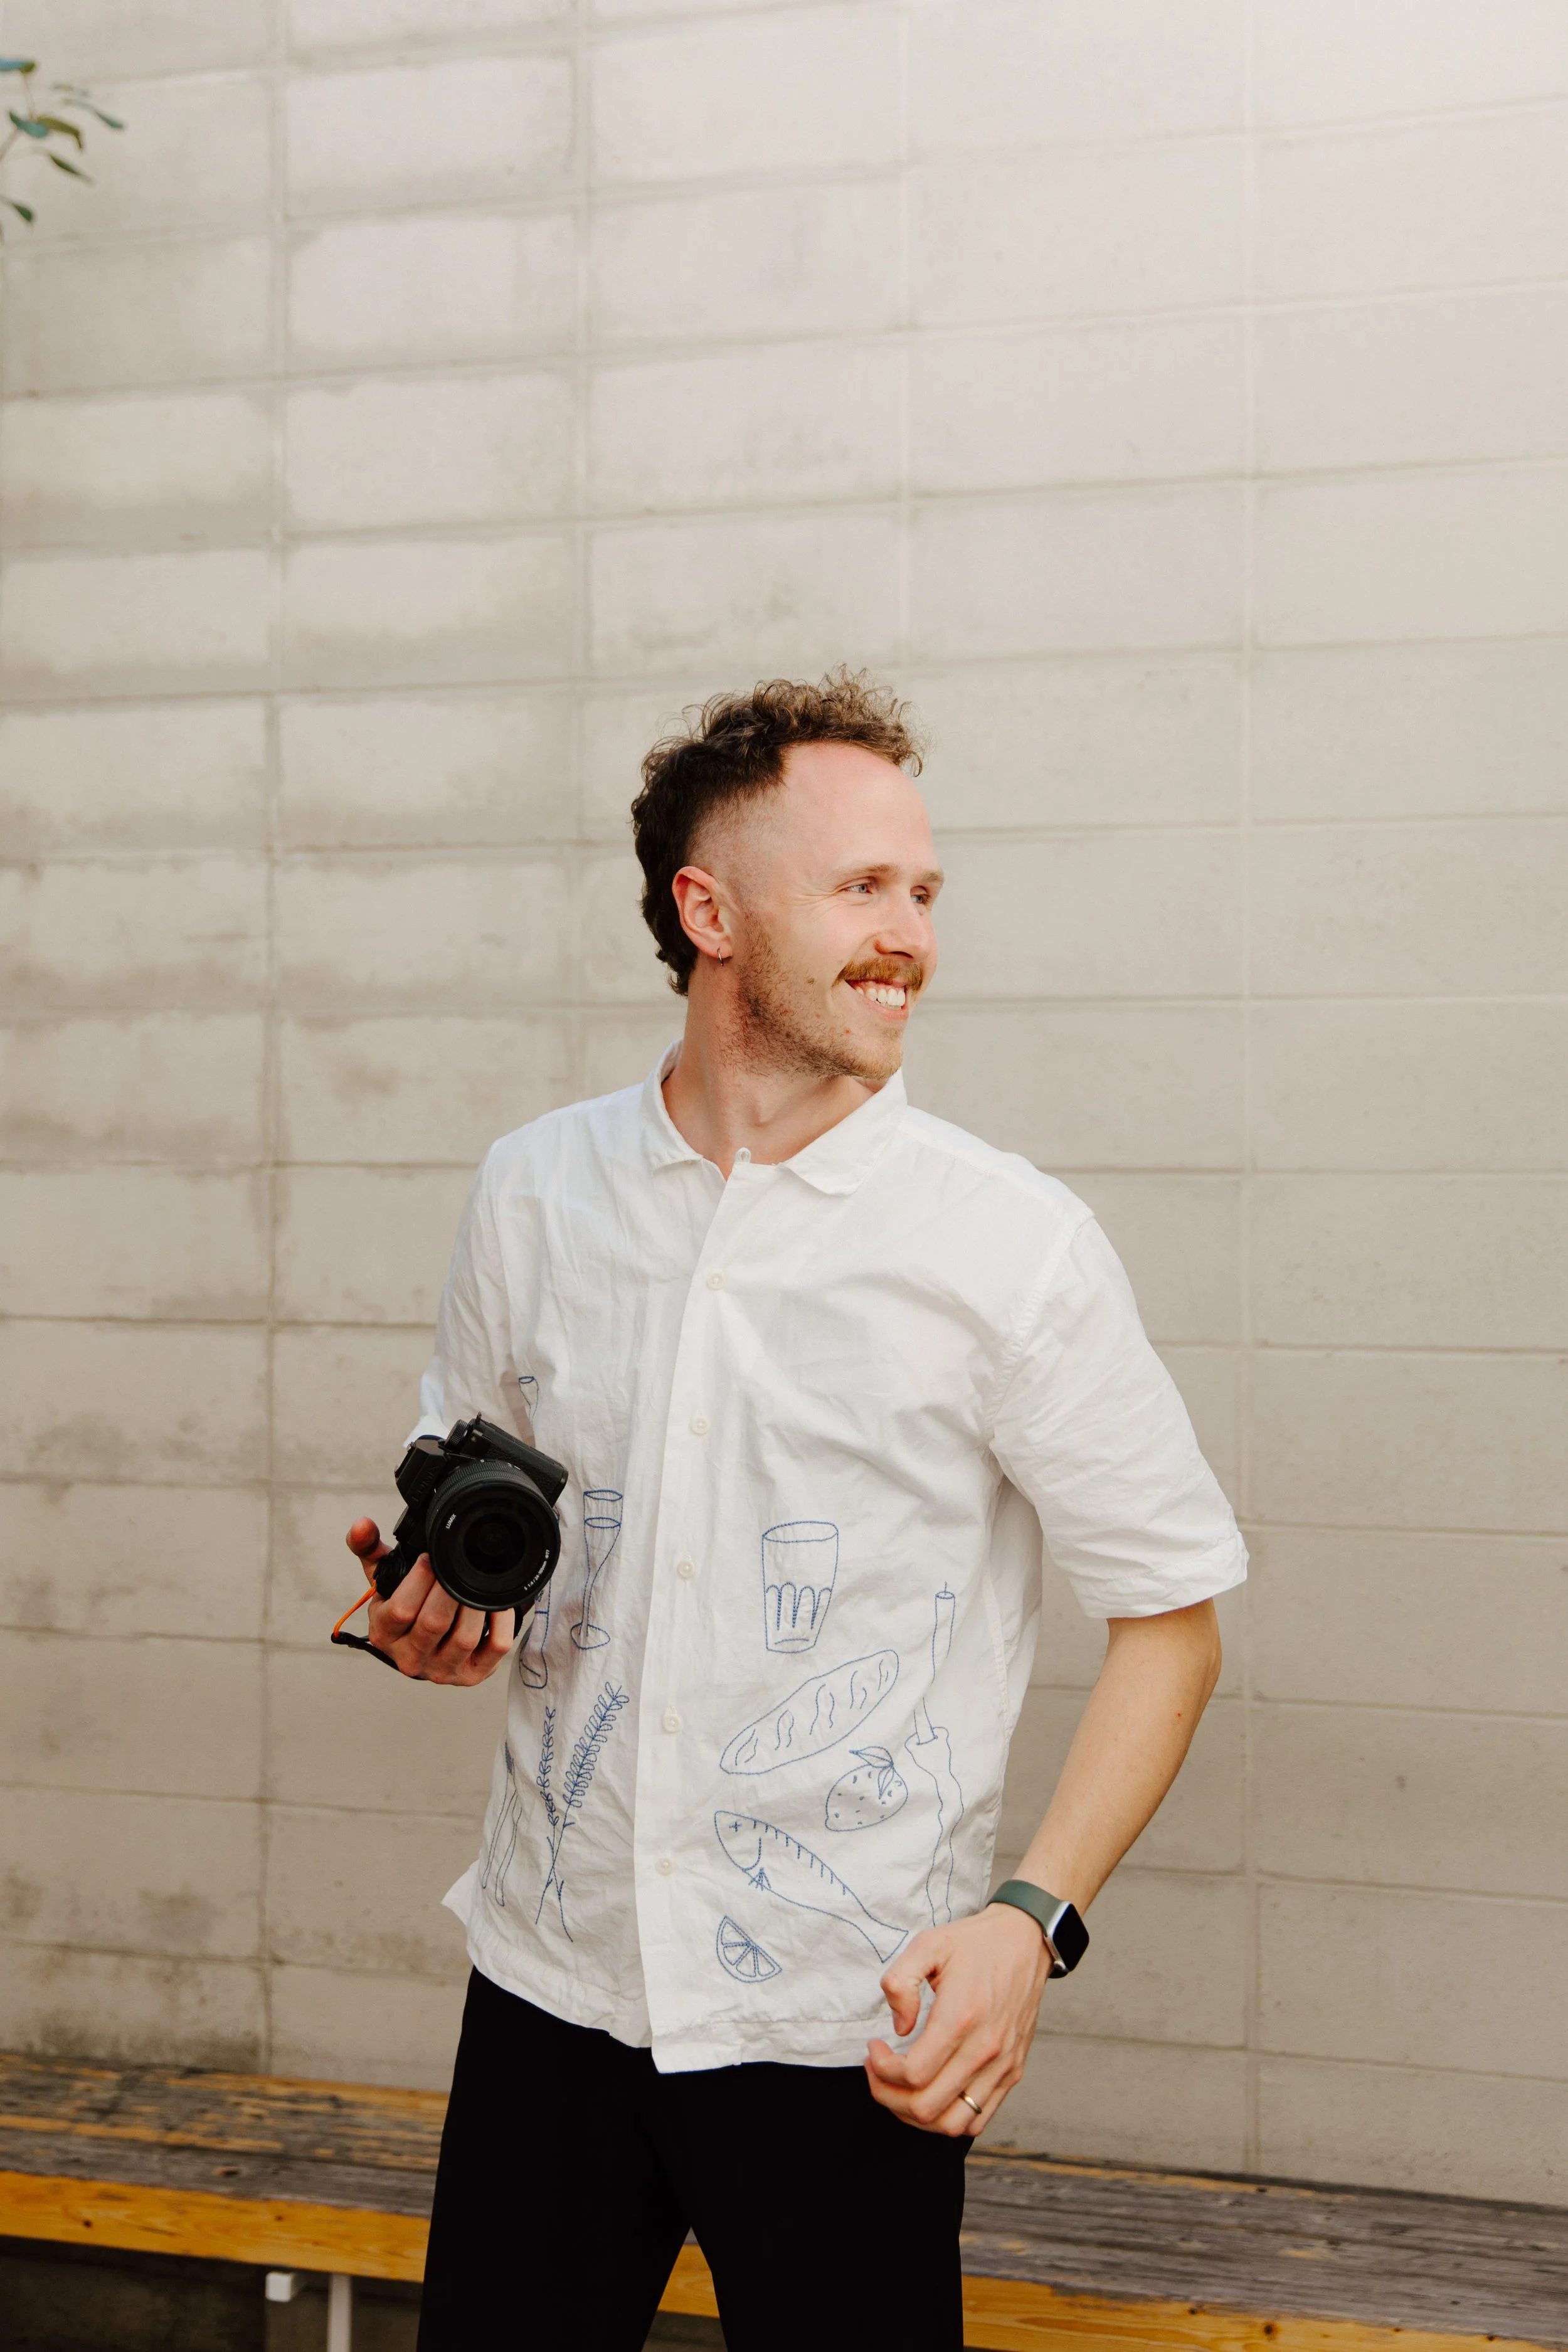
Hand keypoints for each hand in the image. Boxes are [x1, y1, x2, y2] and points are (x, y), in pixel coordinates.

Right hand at [345, 1519, 514, 1685]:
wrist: (429, 1644)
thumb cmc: (406, 1606)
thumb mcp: (384, 1579)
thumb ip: (369, 1548)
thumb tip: (361, 1524)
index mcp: (383, 1634)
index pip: (399, 1610)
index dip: (418, 1580)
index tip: (430, 1557)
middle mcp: (409, 1658)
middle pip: (433, 1623)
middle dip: (449, 1588)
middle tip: (458, 1567)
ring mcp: (441, 1670)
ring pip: (464, 1637)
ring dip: (475, 1604)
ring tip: (477, 1581)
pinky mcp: (472, 1675)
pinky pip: (494, 1647)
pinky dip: (502, 1621)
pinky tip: (498, 1602)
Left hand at [865, 1902, 1048, 2135]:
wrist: (1025, 1941)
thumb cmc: (975, 1943)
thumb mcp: (927, 1944)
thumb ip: (900, 1982)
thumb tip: (899, 2028)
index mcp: (960, 2017)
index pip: (912, 2074)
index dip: (881, 2069)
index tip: (874, 2048)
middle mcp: (984, 2049)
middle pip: (926, 2107)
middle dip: (888, 2095)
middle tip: (879, 2070)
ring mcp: (1001, 2066)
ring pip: (951, 2124)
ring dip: (916, 2114)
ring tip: (901, 2087)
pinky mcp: (1012, 2072)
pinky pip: (978, 2120)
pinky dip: (949, 2118)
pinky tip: (933, 2092)